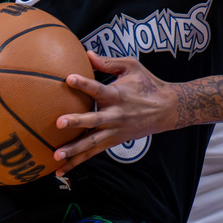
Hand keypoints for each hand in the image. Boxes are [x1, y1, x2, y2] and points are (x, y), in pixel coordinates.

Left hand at [53, 52, 177, 174]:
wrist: (166, 109)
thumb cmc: (147, 84)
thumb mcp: (132, 66)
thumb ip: (108, 62)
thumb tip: (86, 53)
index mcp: (117, 95)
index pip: (98, 89)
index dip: (84, 83)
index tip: (69, 78)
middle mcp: (115, 115)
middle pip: (93, 120)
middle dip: (76, 122)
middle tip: (59, 123)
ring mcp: (114, 131)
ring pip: (91, 142)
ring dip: (74, 150)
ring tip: (56, 155)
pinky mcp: (113, 141)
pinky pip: (93, 153)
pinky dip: (77, 162)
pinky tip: (61, 169)